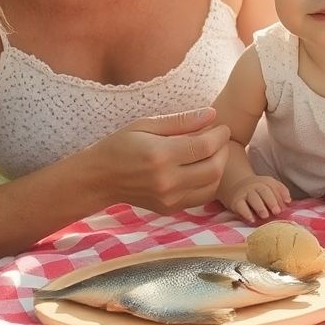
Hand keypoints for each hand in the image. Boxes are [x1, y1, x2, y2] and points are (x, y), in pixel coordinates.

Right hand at [85, 108, 231, 214]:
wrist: (100, 178)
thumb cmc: (121, 145)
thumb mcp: (146, 125)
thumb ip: (181, 121)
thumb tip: (212, 115)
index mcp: (160, 156)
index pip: (204, 146)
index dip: (220, 135)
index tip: (221, 126)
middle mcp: (167, 181)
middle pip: (214, 168)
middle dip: (224, 150)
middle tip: (220, 138)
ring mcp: (169, 198)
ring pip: (212, 185)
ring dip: (220, 167)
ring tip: (212, 152)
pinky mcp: (170, 209)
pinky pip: (202, 197)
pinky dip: (210, 182)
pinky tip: (202, 168)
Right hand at [222, 175, 290, 223]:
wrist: (237, 187)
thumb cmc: (259, 192)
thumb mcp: (270, 188)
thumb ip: (280, 193)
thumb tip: (288, 201)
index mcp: (266, 182)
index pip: (274, 186)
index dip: (281, 194)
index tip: (287, 203)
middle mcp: (255, 186)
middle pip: (263, 190)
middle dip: (271, 201)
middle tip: (277, 211)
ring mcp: (245, 193)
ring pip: (253, 197)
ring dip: (260, 207)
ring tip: (265, 216)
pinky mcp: (236, 201)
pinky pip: (241, 206)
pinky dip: (246, 213)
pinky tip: (252, 219)